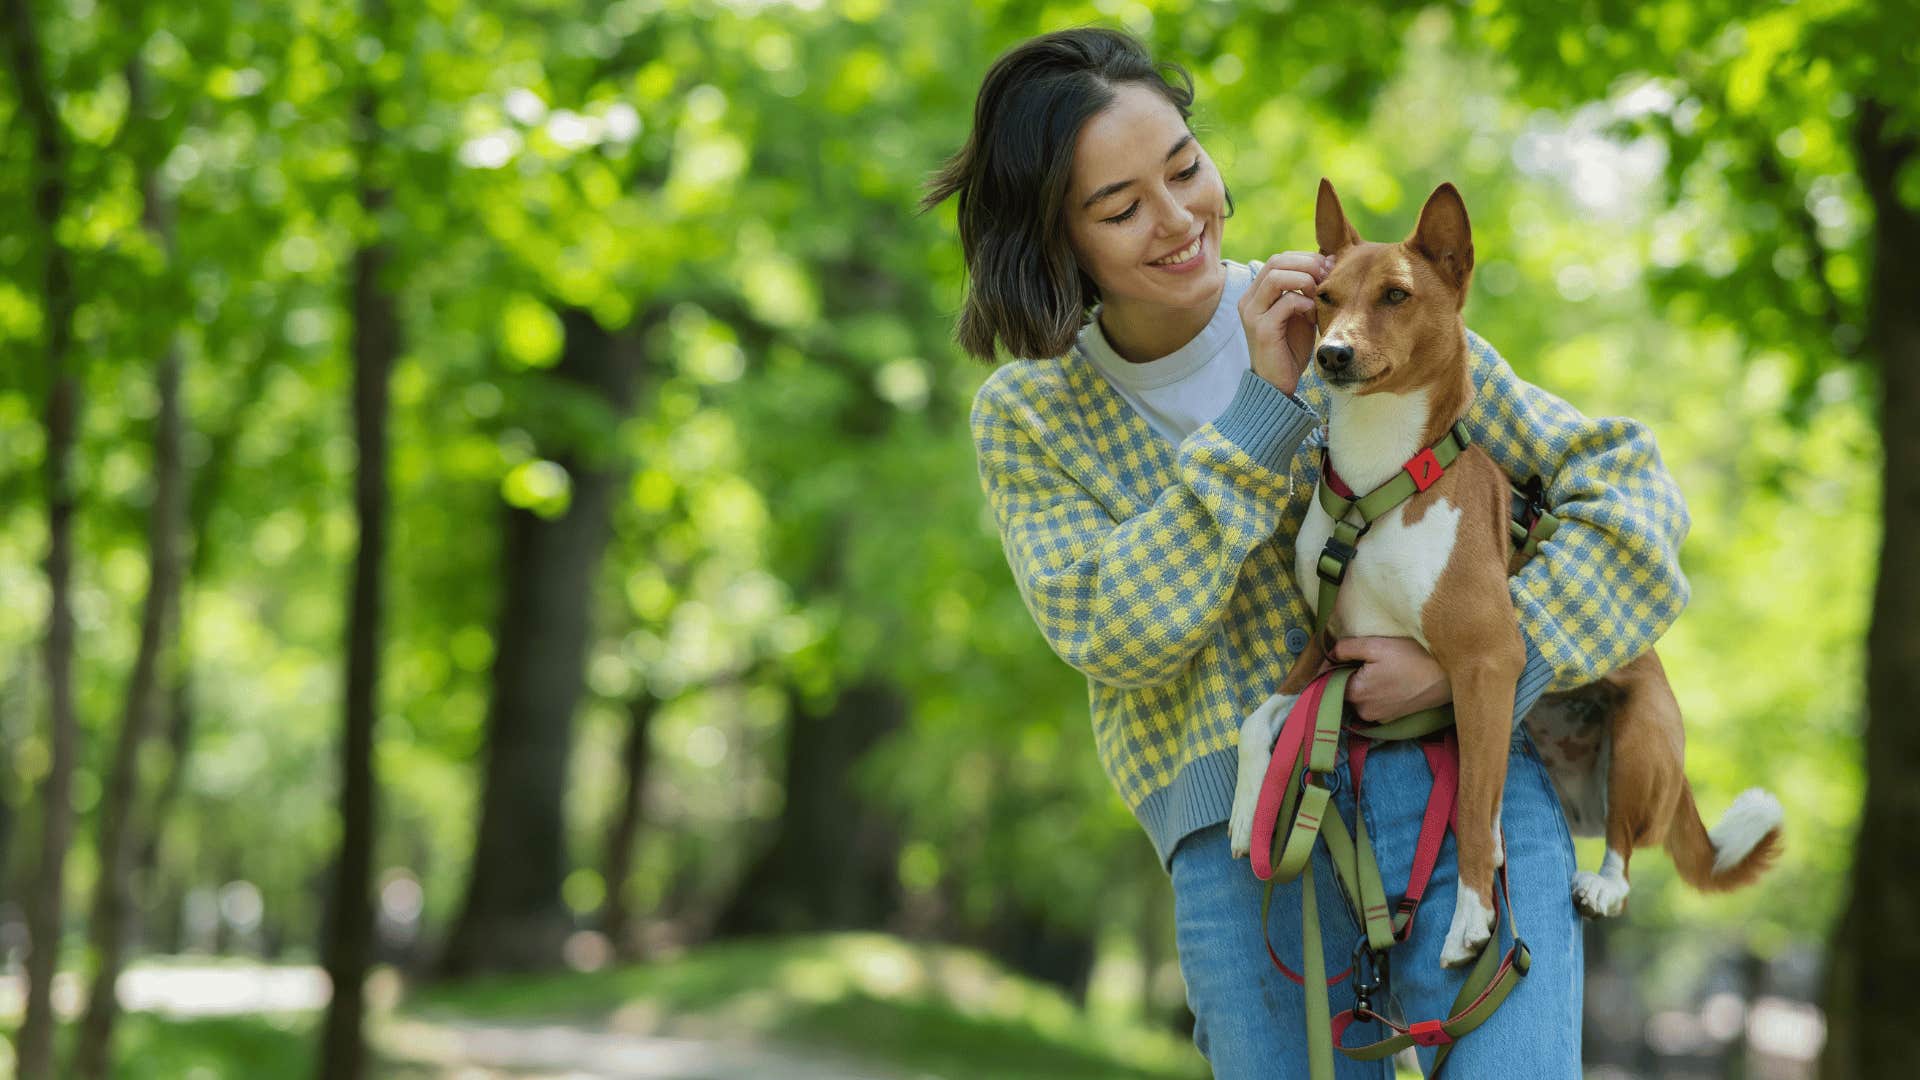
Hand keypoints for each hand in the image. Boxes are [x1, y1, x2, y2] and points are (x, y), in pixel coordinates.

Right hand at [1239, 251, 1331, 393]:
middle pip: (1276, 262)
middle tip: (1327, 276)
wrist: (1278, 383)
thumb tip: (1329, 259)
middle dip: (1307, 264)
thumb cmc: (1291, 348)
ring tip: (1318, 293)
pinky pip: (1285, 303)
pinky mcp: (1262, 330)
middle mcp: (1249, 300)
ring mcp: (1252, 314)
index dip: (1305, 258)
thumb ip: (1308, 289)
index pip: (1278, 260)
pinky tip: (1312, 314)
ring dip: (1304, 280)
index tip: (1328, 267)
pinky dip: (1304, 303)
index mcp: (1256, 294)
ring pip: (1276, 277)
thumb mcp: (1302, 312)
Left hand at [1322, 636, 1450, 721]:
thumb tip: (1329, 655)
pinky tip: (1392, 679)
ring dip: (1365, 683)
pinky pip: (1375, 703)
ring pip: (1361, 697)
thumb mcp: (1374, 645)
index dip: (1335, 665)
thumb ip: (1345, 649)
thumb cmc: (1411, 657)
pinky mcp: (1393, 718)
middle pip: (1346, 690)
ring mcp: (1379, 717)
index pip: (1331, 680)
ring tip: (1384, 668)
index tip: (1347, 654)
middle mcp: (1364, 711)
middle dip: (1351, 675)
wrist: (1447, 675)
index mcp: (1356, 694)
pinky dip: (1378, 692)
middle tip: (1370, 659)